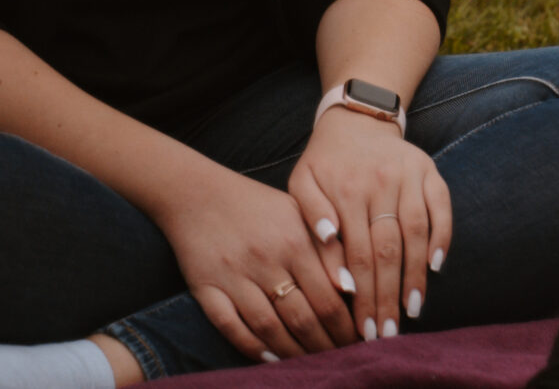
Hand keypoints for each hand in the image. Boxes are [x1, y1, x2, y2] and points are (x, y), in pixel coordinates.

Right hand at [156, 164, 355, 361]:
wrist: (199, 195)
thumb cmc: (260, 206)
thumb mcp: (300, 214)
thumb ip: (328, 247)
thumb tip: (353, 286)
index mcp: (296, 242)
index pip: (330, 296)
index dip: (346, 324)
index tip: (359, 338)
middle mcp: (267, 261)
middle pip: (303, 316)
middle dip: (326, 343)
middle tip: (342, 357)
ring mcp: (235, 277)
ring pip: (269, 327)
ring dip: (293, 351)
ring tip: (311, 363)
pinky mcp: (206, 288)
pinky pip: (230, 326)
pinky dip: (251, 346)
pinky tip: (270, 357)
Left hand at [289, 108, 452, 343]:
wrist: (357, 119)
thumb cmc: (324, 161)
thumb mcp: (301, 182)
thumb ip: (311, 215)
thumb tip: (331, 246)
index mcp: (347, 191)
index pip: (357, 255)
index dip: (362, 295)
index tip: (362, 328)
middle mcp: (381, 184)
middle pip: (388, 251)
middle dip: (388, 296)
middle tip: (387, 331)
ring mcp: (409, 176)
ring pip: (417, 233)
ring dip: (416, 275)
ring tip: (412, 309)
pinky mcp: (429, 170)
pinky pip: (442, 206)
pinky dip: (443, 236)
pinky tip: (437, 267)